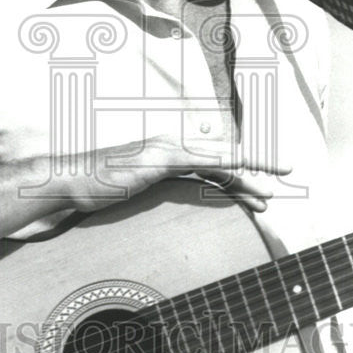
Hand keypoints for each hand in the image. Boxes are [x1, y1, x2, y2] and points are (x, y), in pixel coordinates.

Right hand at [65, 134, 291, 215]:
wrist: (67, 182)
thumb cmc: (93, 190)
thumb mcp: (130, 192)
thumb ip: (151, 192)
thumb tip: (165, 206)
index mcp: (166, 153)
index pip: (211, 163)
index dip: (238, 176)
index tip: (259, 190)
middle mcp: (171, 145)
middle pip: (222, 157)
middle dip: (256, 167)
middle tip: (285, 174)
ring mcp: (166, 149)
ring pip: (219, 158)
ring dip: (250, 173)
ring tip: (273, 190)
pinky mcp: (161, 158)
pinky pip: (202, 162)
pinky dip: (227, 168)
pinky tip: (246, 177)